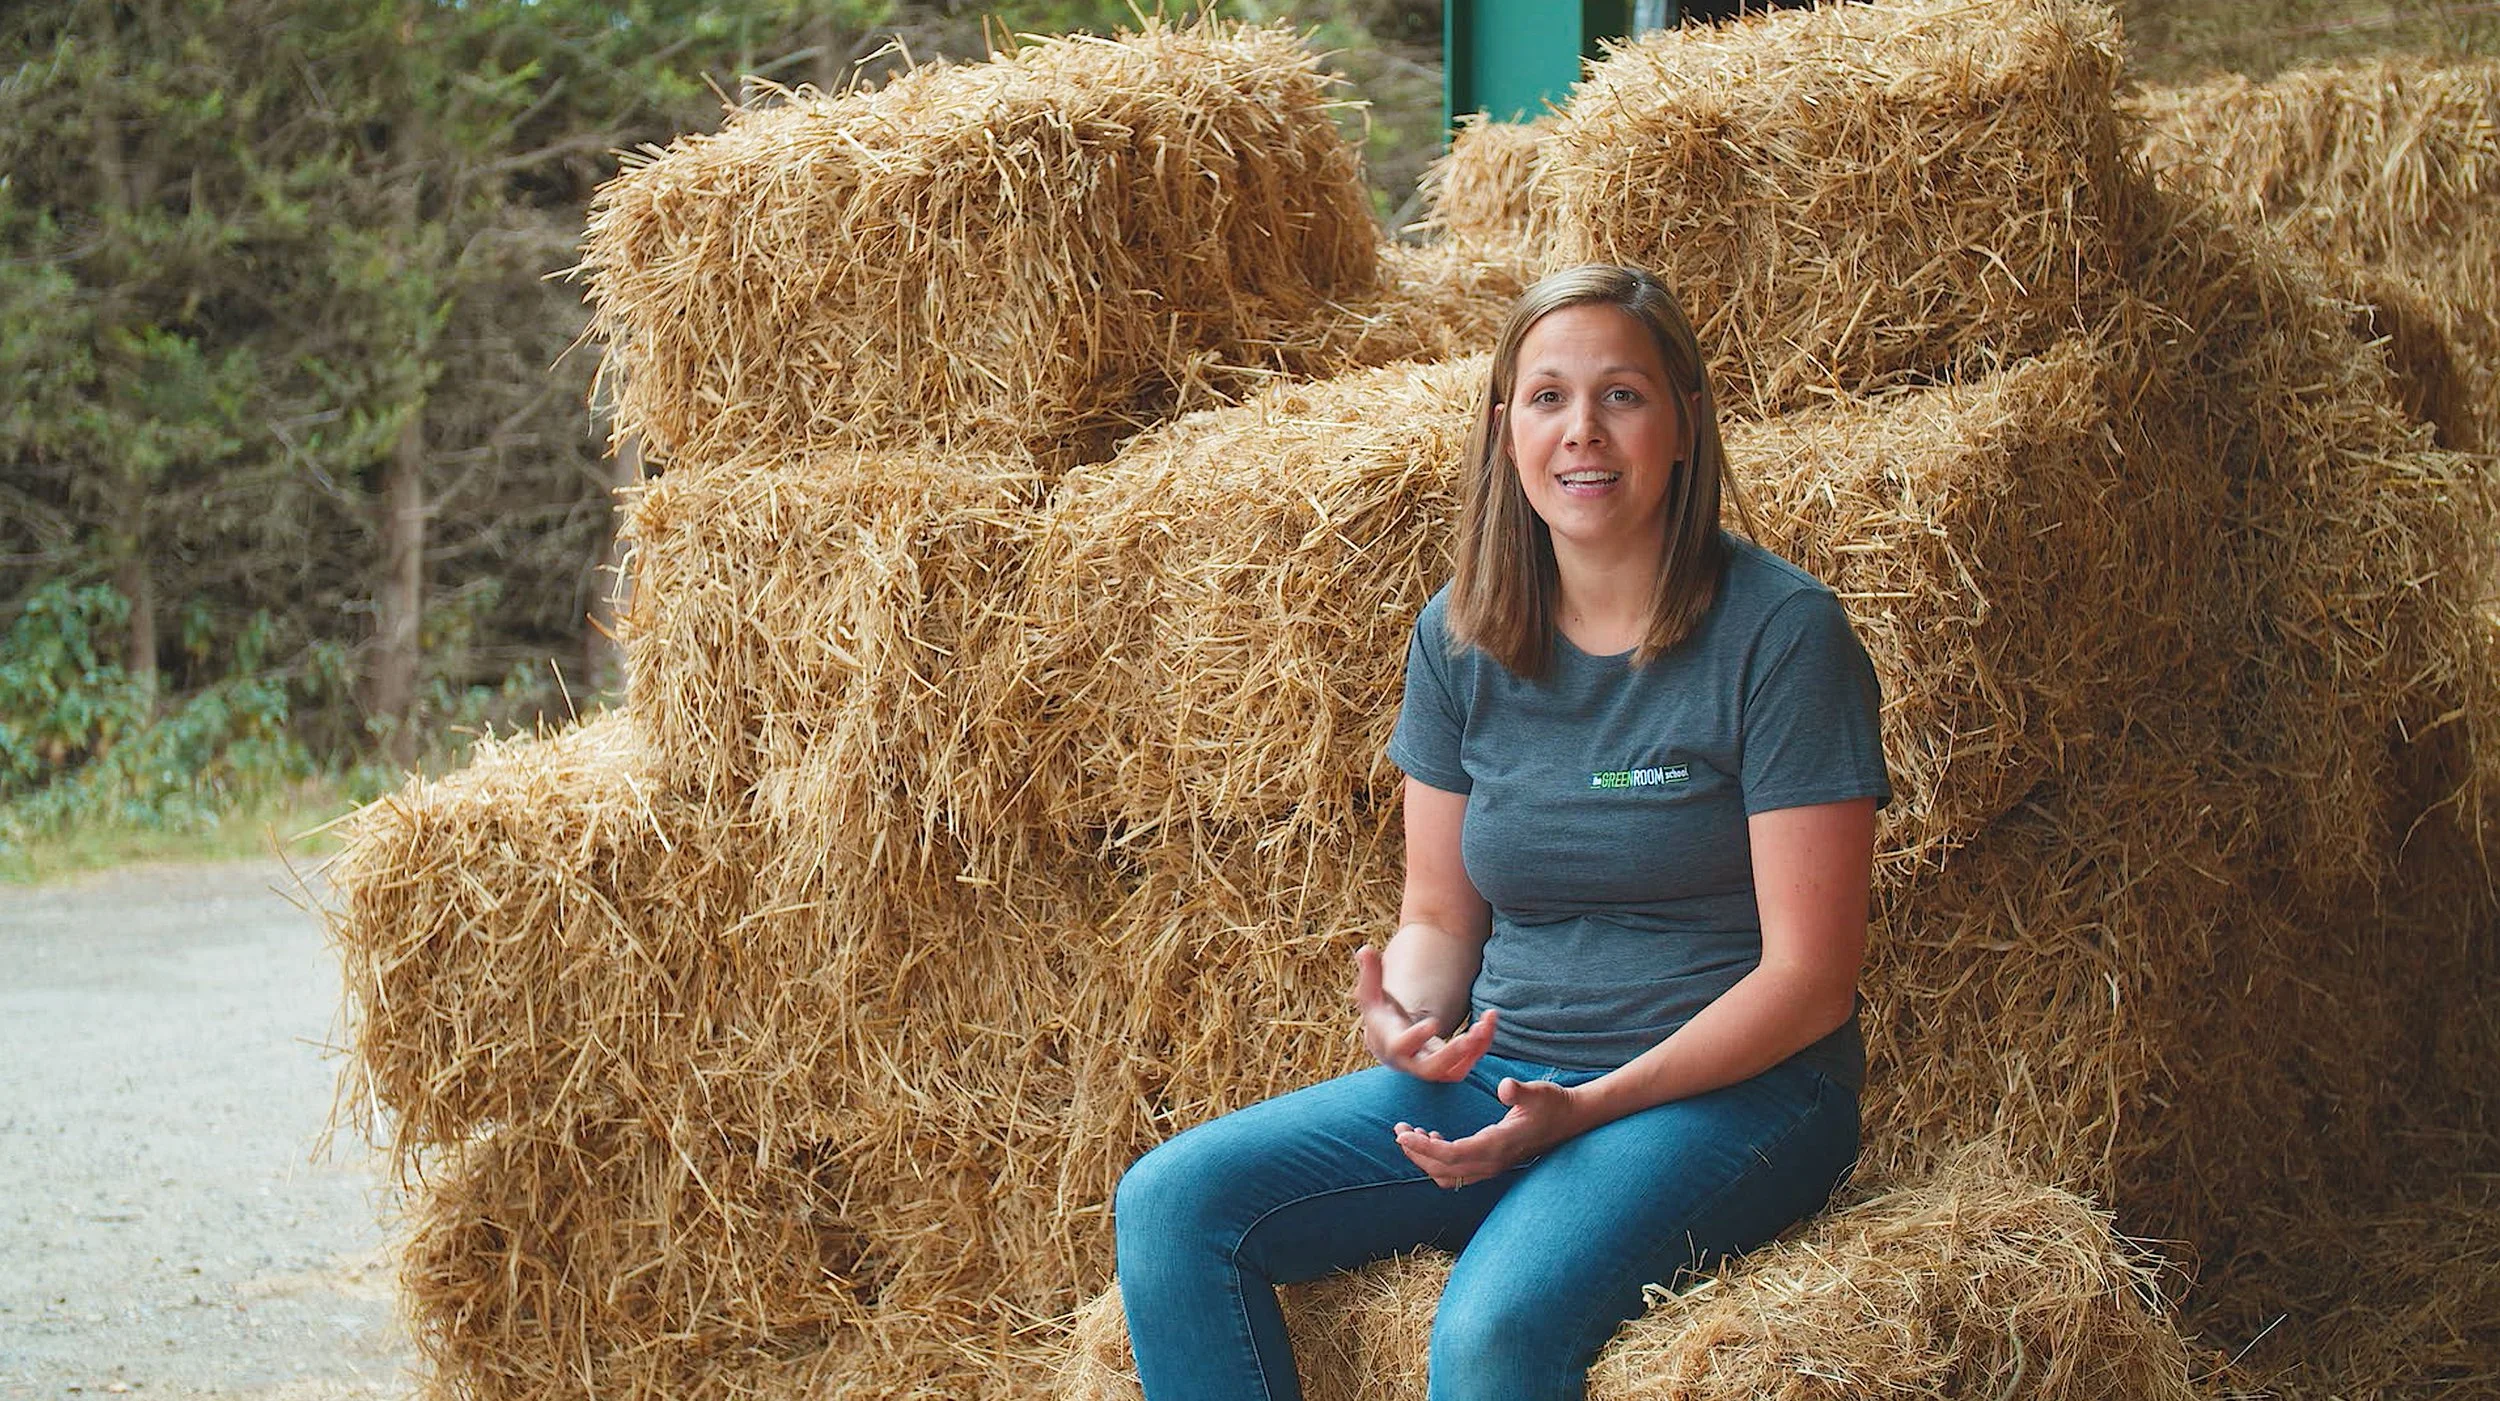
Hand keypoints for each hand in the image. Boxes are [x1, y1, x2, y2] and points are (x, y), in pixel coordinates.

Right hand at [1353, 946, 1494, 1081]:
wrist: (1389, 1041)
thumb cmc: (1381, 1014)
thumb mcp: (1371, 993)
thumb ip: (1370, 973)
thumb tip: (1365, 950)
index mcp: (1390, 1043)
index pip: (1400, 1046)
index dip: (1416, 1037)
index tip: (1433, 1023)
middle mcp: (1410, 1062)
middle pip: (1430, 1069)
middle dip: (1451, 1054)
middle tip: (1470, 1037)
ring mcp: (1430, 1068)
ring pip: (1454, 1070)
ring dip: (1473, 1050)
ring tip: (1486, 1024)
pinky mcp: (1448, 1069)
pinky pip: (1467, 1064)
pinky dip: (1481, 1047)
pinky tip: (1489, 1022)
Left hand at [1394, 1077, 1588, 1188]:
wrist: (1572, 1120)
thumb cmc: (1553, 1103)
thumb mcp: (1538, 1092)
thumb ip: (1519, 1091)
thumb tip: (1505, 1087)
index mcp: (1498, 1145)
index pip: (1452, 1155)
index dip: (1424, 1148)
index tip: (1402, 1133)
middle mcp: (1493, 1162)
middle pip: (1444, 1170)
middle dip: (1417, 1154)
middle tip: (1398, 1130)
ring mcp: (1493, 1166)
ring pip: (1449, 1176)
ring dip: (1426, 1159)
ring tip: (1410, 1134)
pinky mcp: (1493, 1164)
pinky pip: (1458, 1172)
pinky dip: (1439, 1161)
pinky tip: (1433, 1137)